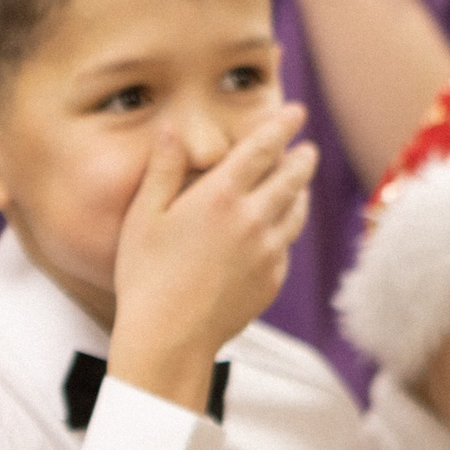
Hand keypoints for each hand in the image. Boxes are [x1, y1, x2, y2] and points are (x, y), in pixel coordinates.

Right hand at [108, 104, 316, 412]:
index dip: (283, 125)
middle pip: (293, 176)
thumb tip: (172, 128)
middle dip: (302, 157)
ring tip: (299, 185)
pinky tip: (275, 234)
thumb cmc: (146, 276)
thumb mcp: (143, 216)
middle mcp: (253, 219)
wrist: (170, 338)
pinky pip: (286, 247)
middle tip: (306, 148)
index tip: (296, 111)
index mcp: (220, 195)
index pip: (263, 147)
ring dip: (300, 192)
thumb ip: (163, 169)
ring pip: (297, 212)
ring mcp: (268, 252)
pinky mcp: (272, 280)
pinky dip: (285, 232)